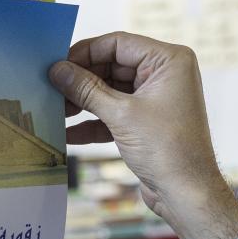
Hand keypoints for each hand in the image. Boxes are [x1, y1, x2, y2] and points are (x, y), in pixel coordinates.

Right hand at [48, 32, 237, 238]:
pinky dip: (93, 122)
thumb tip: (57, 70)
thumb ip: (86, 89)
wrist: (187, 194)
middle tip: (50, 88)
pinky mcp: (145, 122)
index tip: (57, 64)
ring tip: (54, 110)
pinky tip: (67, 133)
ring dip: (82, 102)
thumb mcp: (121, 115)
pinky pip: (113, 113)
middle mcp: (164, 75)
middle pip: (111, 66)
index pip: (118, 44)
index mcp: (168, 61)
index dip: (85, 52)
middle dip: (81, 80)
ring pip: (109, 91)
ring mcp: (155, 99)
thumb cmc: (167, 150)